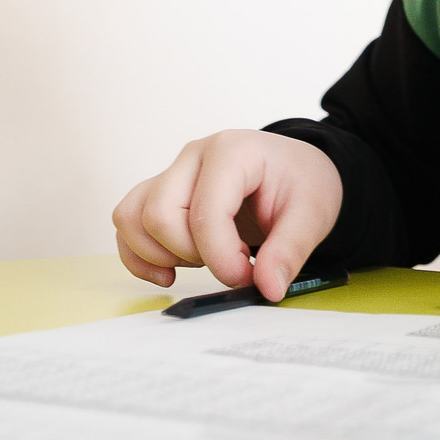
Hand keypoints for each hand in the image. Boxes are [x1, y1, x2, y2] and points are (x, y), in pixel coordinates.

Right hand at [111, 130, 341, 298]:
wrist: (295, 170)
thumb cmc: (302, 182)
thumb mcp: (313, 213)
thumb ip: (290, 250)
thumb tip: (267, 287)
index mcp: (232, 152)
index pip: (204, 214)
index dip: (221, 259)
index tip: (248, 278)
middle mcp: (193, 156)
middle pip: (159, 216)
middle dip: (193, 256)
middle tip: (233, 263)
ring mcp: (172, 173)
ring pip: (132, 218)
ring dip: (162, 254)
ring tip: (204, 260)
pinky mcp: (160, 192)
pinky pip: (126, 222)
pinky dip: (138, 255)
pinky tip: (169, 271)